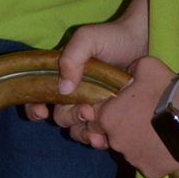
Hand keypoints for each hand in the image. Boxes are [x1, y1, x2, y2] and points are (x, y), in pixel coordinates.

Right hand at [25, 8, 152, 130]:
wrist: (144, 41)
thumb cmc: (113, 37)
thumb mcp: (87, 39)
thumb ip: (72, 57)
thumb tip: (63, 88)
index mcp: (62, 76)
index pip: (38, 96)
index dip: (34, 107)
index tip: (42, 112)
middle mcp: (73, 94)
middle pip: (59, 116)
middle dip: (69, 117)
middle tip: (86, 110)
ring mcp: (92, 106)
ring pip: (76, 130)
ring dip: (82, 133)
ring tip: (96, 130)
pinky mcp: (109, 116)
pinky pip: (97, 135)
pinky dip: (97, 141)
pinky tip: (104, 140)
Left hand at [92, 55, 178, 177]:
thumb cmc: (167, 89)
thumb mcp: (145, 66)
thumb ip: (130, 70)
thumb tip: (128, 72)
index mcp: (108, 117)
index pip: (95, 116)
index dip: (108, 110)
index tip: (123, 106)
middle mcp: (114, 141)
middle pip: (112, 135)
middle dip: (123, 127)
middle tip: (143, 118)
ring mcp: (132, 158)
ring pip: (129, 150)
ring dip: (138, 142)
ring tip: (158, 131)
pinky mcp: (149, 171)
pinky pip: (147, 163)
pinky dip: (153, 156)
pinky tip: (166, 145)